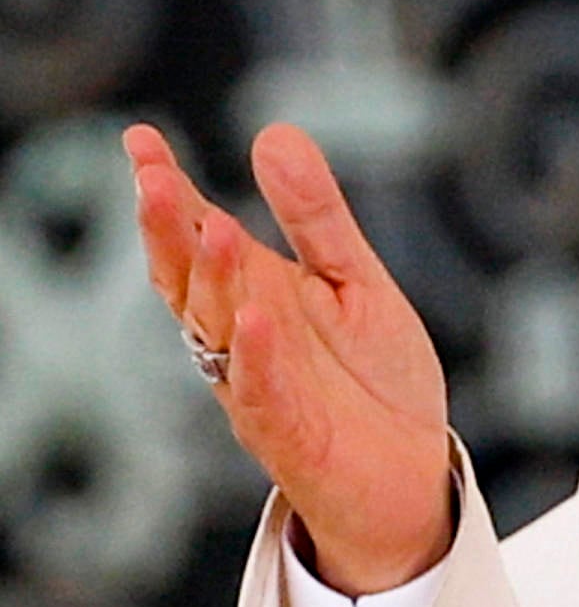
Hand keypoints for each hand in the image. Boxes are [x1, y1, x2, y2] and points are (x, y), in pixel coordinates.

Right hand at [126, 122, 455, 594]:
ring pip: (220, 332)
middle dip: (172, 231)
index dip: (168, 191)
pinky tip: (258, 317)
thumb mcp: (354, 279)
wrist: (410, 473)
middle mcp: (240, 340)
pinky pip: (263, 393)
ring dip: (215, 282)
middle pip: (191, 280)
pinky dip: (259, 356)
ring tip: (217, 228)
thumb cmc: (373, 378)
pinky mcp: (288, 436)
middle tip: (157, 177)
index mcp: (252, 296)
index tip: (141, 139)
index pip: (197, 238)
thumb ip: (316, 215)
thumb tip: (272, 132)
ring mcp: (257, 387)